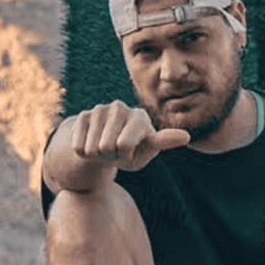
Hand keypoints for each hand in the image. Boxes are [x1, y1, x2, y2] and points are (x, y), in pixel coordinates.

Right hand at [70, 100, 189, 171]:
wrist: (105, 147)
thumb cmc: (131, 151)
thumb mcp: (146, 151)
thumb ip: (163, 142)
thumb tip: (186, 136)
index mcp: (139, 116)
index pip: (124, 145)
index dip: (125, 156)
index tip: (131, 151)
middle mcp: (120, 107)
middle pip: (107, 147)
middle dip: (111, 156)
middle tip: (116, 151)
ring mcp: (99, 109)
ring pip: (92, 148)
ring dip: (98, 154)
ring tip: (106, 147)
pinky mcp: (83, 115)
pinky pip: (78, 146)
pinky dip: (84, 152)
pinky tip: (92, 143)